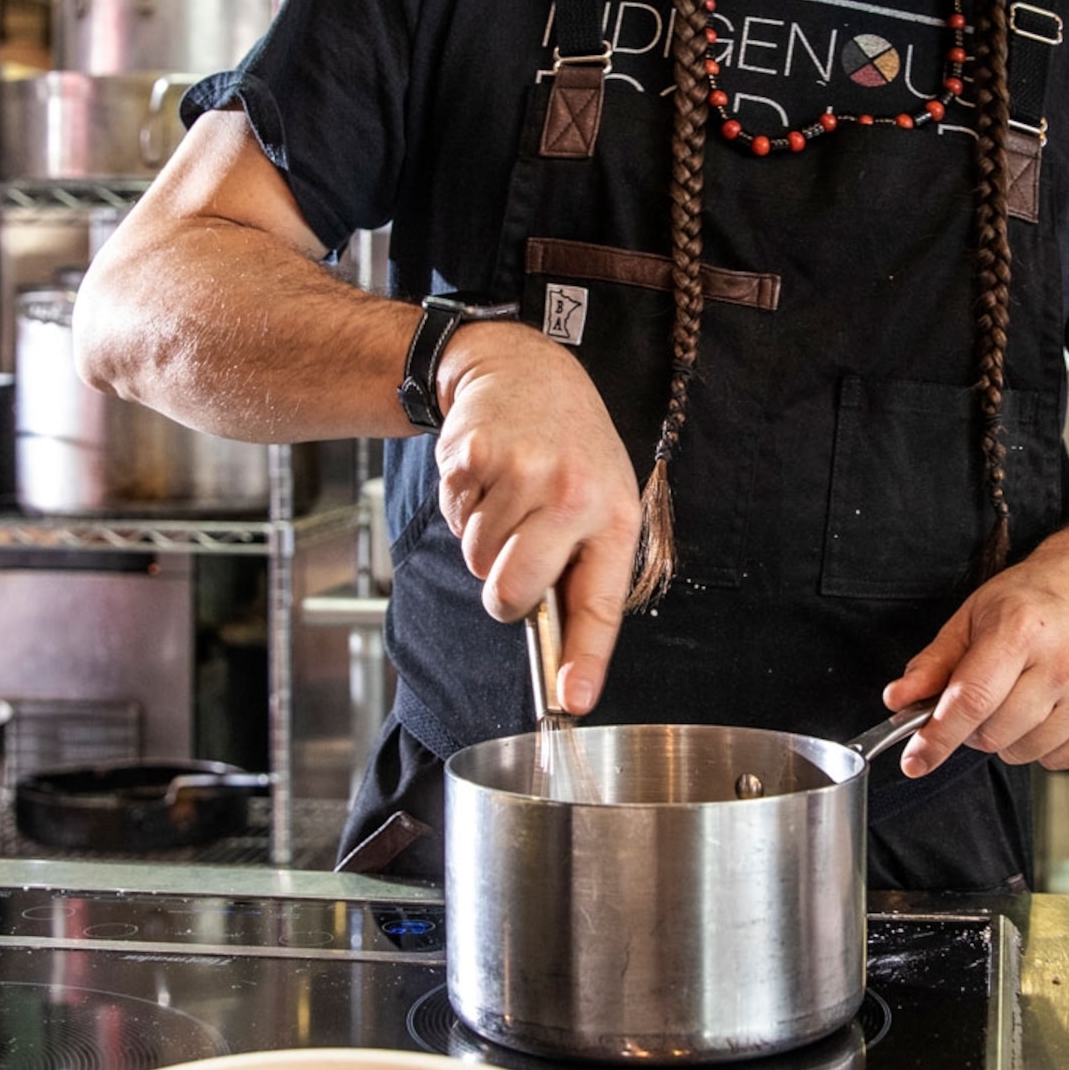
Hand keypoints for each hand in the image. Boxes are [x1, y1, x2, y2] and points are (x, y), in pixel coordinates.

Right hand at [432, 320, 641, 712]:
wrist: (521, 369)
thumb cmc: (565, 444)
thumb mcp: (598, 494)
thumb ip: (580, 563)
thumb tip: (561, 653)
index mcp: (613, 513)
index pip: (599, 601)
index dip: (583, 657)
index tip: (570, 700)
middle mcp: (574, 494)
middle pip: (513, 593)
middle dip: (502, 592)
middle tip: (514, 555)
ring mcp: (524, 473)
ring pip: (478, 559)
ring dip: (483, 539)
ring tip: (507, 495)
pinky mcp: (478, 456)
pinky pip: (455, 519)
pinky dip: (462, 507)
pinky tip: (486, 475)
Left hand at [883, 555, 1068, 776]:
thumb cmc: (1028, 603)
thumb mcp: (970, 618)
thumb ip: (933, 663)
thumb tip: (899, 699)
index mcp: (1022, 629)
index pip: (971, 700)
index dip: (937, 737)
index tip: (916, 760)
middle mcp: (1063, 661)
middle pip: (993, 734)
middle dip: (974, 727)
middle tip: (984, 696)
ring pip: (1022, 752)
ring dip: (1008, 737)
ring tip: (1020, 696)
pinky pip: (1057, 761)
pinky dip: (1043, 745)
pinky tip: (1048, 708)